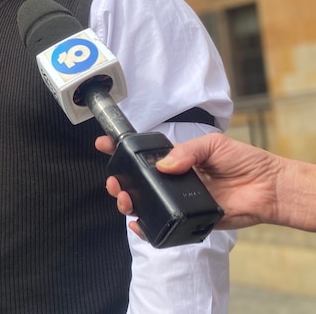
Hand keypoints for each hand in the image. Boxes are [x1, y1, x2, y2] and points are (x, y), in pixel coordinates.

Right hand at [96, 134, 289, 232]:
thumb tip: (163, 165)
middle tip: (115, 180)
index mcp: (176, 160)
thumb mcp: (212, 144)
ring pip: (144, 203)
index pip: (142, 155)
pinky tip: (138, 223)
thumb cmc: (244, 162)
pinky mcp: (188, 219)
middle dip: (118, 180)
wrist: (268, 188)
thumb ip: (186, 152)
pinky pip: (162, 226)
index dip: (120, 150)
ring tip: (125, 199)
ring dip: (128, 202)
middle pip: (136, 182)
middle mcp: (173, 180)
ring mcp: (179, 201)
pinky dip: (146, 227)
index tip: (104, 145)